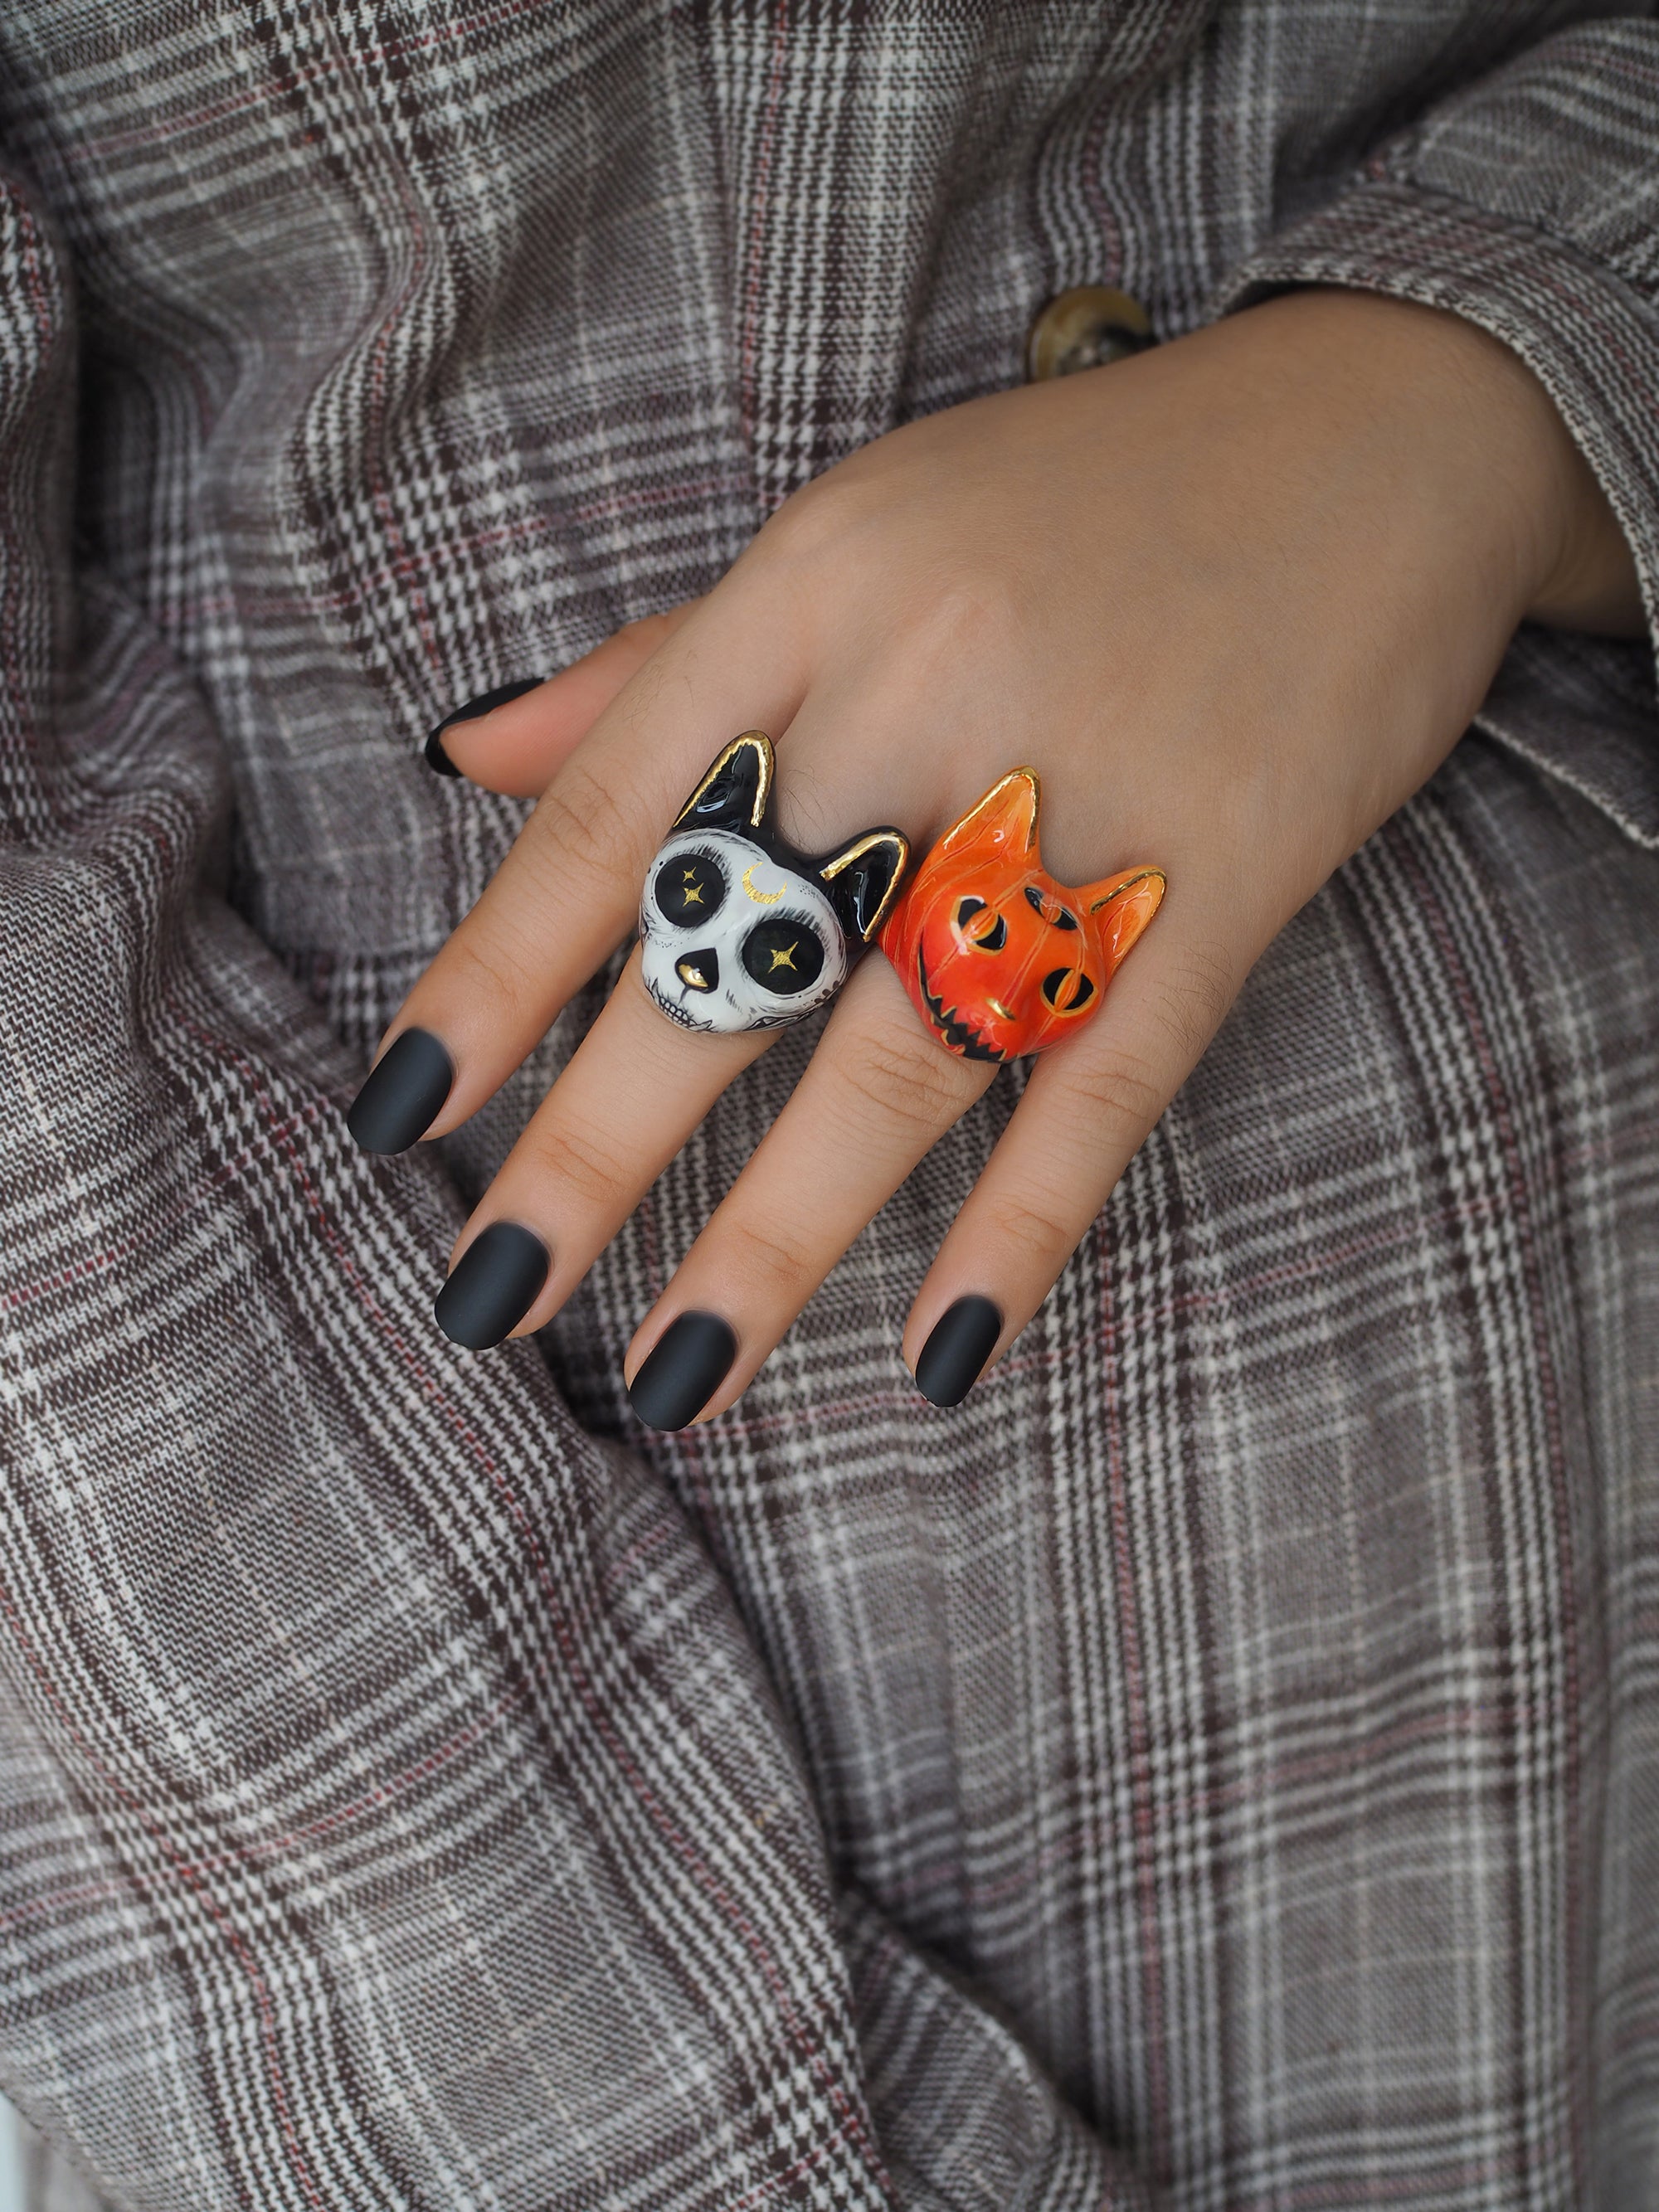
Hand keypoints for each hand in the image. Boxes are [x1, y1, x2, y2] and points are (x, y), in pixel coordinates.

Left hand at [351, 287, 1640, 1423]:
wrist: (1382, 428)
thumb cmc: (1082, 496)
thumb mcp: (854, 528)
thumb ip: (662, 660)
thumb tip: (468, 757)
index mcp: (812, 587)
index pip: (612, 810)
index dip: (492, 975)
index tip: (397, 1115)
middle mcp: (928, 687)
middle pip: (733, 951)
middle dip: (592, 1142)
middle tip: (487, 1296)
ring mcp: (1087, 787)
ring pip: (902, 1046)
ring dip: (779, 1232)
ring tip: (677, 1378)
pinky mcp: (1232, 874)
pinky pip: (1108, 1077)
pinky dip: (1024, 1224)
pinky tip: (944, 1351)